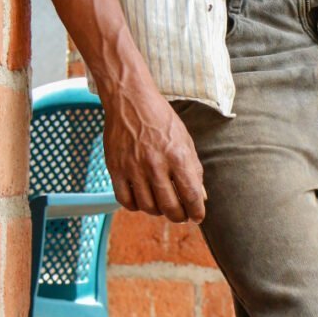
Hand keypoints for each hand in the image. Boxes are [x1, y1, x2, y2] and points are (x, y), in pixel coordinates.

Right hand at [102, 86, 206, 223]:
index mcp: (177, 156)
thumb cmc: (161, 119)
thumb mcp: (185, 140)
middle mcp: (156, 164)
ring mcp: (133, 167)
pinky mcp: (116, 168)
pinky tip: (142, 199)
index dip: (197, 211)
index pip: (191, 195)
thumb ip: (193, 169)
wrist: (130, 100)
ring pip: (147, 207)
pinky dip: (135, 206)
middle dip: (179, 216)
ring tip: (162, 205)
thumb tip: (201, 196)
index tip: (197, 216)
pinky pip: (125, 200)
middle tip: (181, 215)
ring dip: (158, 211)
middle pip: (169, 207)